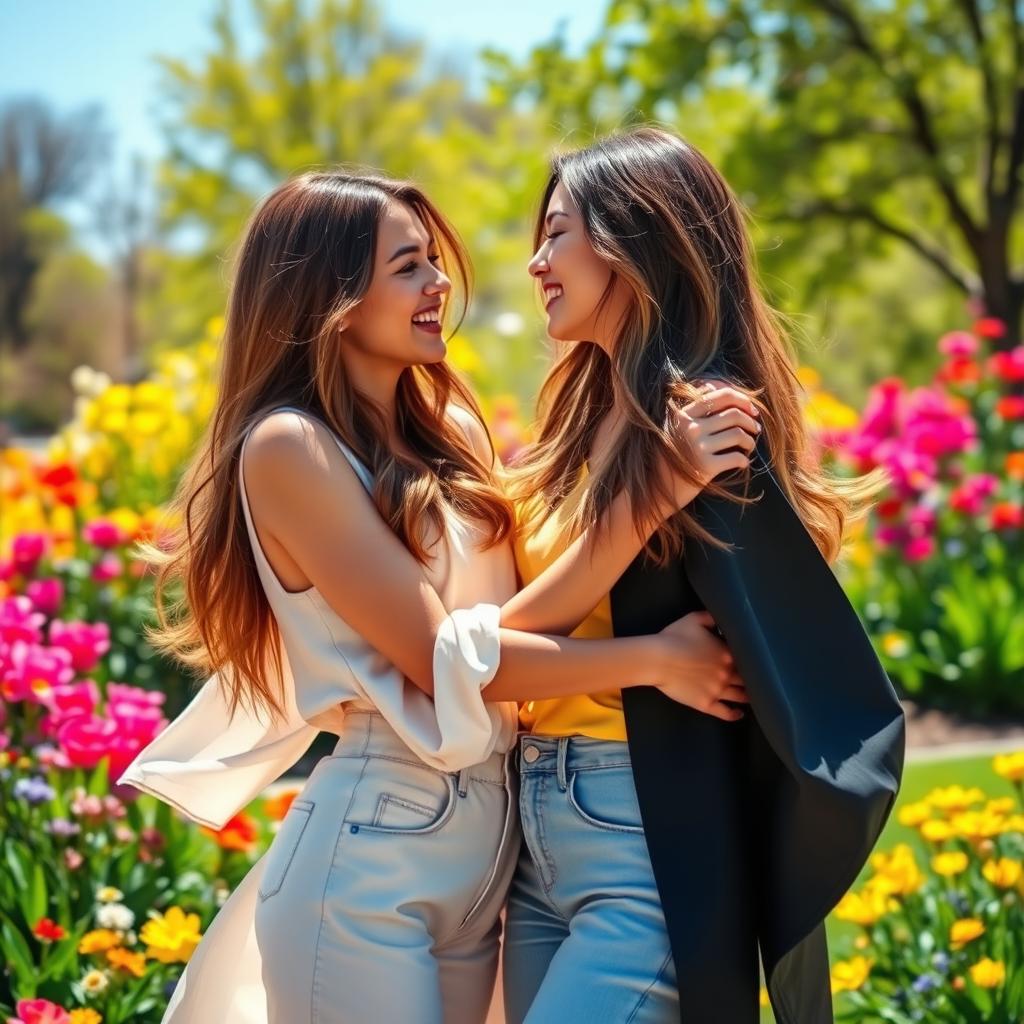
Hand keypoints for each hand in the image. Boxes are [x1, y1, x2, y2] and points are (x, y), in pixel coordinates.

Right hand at [649, 610, 747, 721]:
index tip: (747, 661)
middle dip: (750, 679)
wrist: (657, 659)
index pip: (745, 659)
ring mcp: (718, 691)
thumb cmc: (674, 637)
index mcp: (727, 653)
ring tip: (750, 696)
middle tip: (752, 680)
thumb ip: (712, 617)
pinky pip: (726, 713)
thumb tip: (723, 617)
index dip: (747, 660)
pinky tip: (739, 713)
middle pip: (746, 679)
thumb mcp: (694, 619)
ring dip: (747, 696)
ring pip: (740, 696)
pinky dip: (735, 714)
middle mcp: (727, 673)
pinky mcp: (706, 704)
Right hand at [661, 381, 761, 509]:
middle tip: (755, 429)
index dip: (742, 400)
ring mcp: (697, 448)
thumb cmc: (666, 459)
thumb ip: (691, 411)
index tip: (752, 410)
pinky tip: (742, 463)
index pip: (720, 396)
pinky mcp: (705, 468)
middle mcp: (689, 428)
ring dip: (750, 441)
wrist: (652, 492)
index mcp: (682, 415)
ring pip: (739, 435)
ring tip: (748, 447)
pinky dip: (744, 460)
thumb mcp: (672, 430)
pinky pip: (736, 458)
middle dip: (750, 421)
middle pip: (733, 415)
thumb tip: (716, 388)